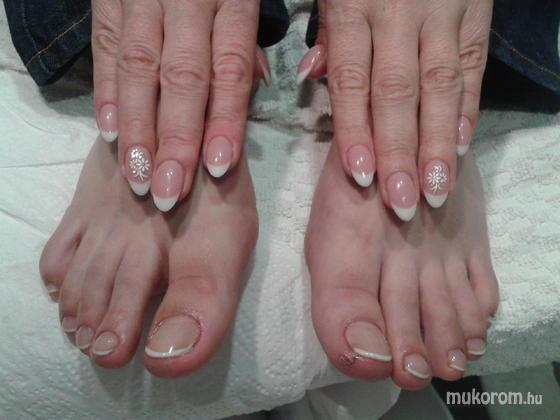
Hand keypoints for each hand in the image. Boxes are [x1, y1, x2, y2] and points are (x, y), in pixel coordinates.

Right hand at [92, 0, 268, 210]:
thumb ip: (249, 41)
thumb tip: (255, 88)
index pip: (230, 69)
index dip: (225, 120)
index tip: (217, 167)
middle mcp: (187, 0)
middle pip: (182, 77)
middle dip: (175, 140)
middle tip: (169, 191)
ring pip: (137, 69)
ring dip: (136, 129)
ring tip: (137, 176)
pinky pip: (106, 47)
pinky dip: (106, 92)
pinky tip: (109, 133)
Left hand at [298, 0, 491, 220]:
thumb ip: (326, 31)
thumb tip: (312, 75)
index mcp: (353, 6)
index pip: (353, 81)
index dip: (356, 132)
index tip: (362, 178)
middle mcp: (399, 12)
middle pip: (398, 94)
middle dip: (400, 152)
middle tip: (401, 203)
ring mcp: (442, 12)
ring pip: (440, 86)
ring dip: (437, 144)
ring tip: (434, 190)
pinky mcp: (475, 12)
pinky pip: (472, 65)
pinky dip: (468, 108)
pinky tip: (459, 147)